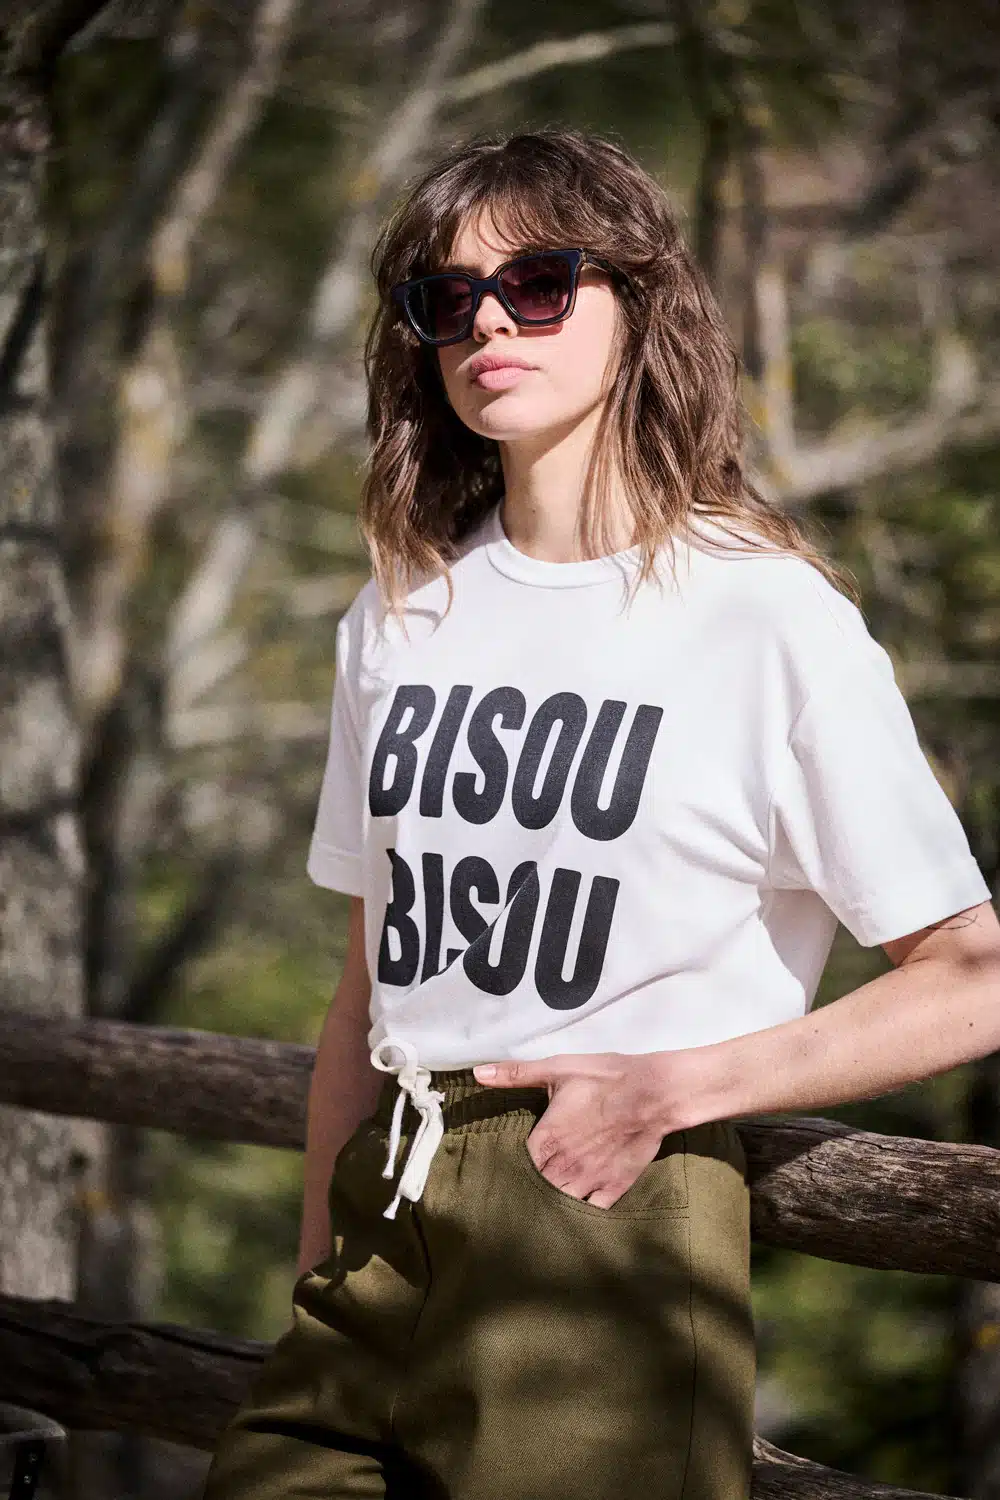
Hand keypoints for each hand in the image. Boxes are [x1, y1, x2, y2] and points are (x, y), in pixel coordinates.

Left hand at [472, 1051, 677, 1208]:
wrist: (654, 1092)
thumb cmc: (604, 1078)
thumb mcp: (557, 1069)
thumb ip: (515, 1074)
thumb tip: (477, 1073)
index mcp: (546, 1141)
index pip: (515, 1169)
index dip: (507, 1171)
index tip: (500, 1171)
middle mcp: (563, 1167)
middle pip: (535, 1192)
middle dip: (526, 1192)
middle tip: (517, 1192)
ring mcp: (590, 1181)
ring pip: (560, 1206)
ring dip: (550, 1206)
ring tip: (541, 1206)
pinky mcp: (614, 1189)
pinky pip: (591, 1214)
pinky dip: (581, 1215)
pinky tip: (574, 1214)